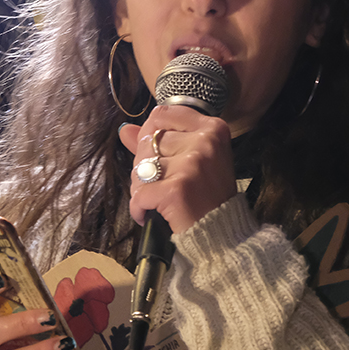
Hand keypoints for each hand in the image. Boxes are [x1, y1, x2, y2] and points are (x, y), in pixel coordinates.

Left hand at [119, 105, 235, 233]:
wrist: (222, 235)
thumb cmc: (208, 196)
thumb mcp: (194, 160)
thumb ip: (159, 141)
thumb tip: (125, 130)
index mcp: (211, 129)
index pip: (163, 113)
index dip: (150, 132)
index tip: (155, 151)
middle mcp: (203, 142)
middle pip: (149, 141)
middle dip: (145, 165)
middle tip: (160, 184)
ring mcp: (191, 164)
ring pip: (140, 167)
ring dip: (140, 187)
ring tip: (156, 200)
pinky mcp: (176, 189)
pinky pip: (139, 194)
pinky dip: (139, 208)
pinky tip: (150, 214)